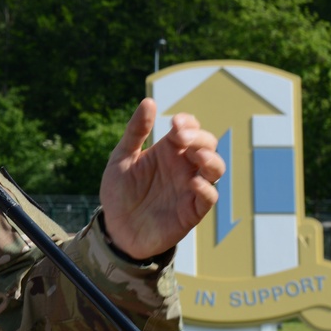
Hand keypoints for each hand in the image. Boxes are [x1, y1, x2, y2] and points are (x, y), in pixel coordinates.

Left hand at [99, 98, 224, 259]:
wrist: (115, 228)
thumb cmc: (119, 192)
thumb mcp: (121, 158)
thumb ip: (136, 132)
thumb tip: (149, 102)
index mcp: (168, 151)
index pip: (189, 129)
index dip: (188, 122)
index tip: (175, 123)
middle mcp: (183, 167)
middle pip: (207, 145)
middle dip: (199, 137)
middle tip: (181, 136)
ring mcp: (189, 188)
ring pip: (215, 169)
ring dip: (210, 159)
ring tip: (195, 154)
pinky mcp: (191, 211)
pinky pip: (209, 197)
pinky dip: (205, 189)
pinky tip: (192, 183)